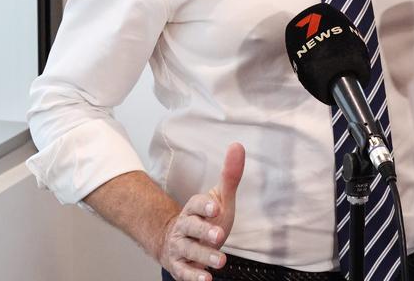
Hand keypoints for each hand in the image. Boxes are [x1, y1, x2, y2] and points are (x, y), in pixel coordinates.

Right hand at [158, 143, 244, 280]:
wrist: (176, 244)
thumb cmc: (205, 220)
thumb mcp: (219, 200)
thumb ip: (230, 176)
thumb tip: (237, 146)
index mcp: (194, 209)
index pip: (196, 204)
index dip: (205, 206)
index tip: (215, 207)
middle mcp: (184, 227)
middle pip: (191, 227)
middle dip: (204, 231)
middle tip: (219, 235)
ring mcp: (180, 247)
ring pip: (189, 251)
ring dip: (204, 256)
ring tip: (221, 261)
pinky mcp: (179, 266)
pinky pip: (184, 272)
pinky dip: (194, 276)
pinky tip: (206, 279)